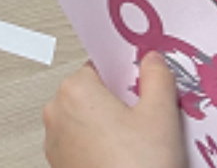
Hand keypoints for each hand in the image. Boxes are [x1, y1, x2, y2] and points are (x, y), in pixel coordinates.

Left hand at [43, 52, 186, 167]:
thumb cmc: (139, 166)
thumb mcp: (161, 114)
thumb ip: (156, 78)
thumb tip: (150, 60)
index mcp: (75, 90)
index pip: (99, 68)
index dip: (125, 78)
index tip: (143, 87)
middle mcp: (56, 112)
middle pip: (93, 94)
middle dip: (119, 104)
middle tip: (149, 119)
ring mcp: (55, 140)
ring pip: (87, 121)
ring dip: (109, 127)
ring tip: (140, 144)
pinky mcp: (59, 163)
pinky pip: (82, 144)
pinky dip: (99, 147)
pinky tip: (125, 158)